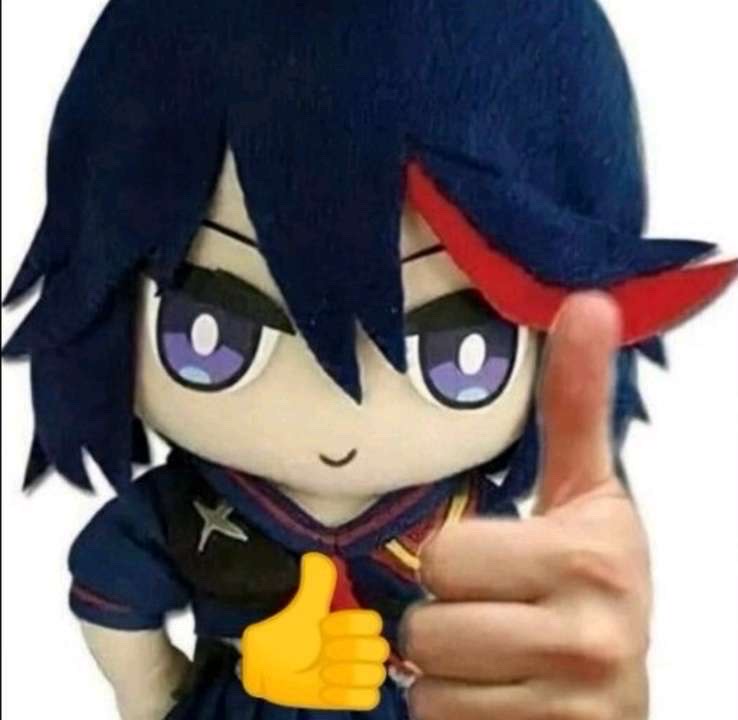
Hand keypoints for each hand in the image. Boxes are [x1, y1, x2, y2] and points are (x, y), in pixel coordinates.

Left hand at [242, 552, 389, 709]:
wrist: (269, 663)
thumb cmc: (287, 629)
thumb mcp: (300, 604)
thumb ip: (314, 581)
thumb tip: (316, 558)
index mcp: (351, 620)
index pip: (373, 621)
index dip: (350, 626)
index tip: (324, 626)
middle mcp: (358, 644)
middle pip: (380, 648)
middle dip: (351, 650)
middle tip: (324, 650)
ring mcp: (356, 670)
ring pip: (377, 674)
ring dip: (350, 673)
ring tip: (324, 671)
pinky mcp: (349, 695)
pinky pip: (369, 698)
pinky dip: (351, 695)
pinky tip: (326, 687)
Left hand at [403, 294, 651, 719]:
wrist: (620, 698)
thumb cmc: (593, 587)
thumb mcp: (589, 496)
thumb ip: (578, 404)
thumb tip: (588, 301)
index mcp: (594, 556)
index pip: (443, 559)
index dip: (457, 565)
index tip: (502, 570)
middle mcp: (594, 635)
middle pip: (426, 625)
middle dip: (448, 621)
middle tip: (497, 619)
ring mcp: (573, 707)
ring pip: (428, 685)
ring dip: (449, 675)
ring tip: (501, 665)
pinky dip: (455, 719)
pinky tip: (502, 706)